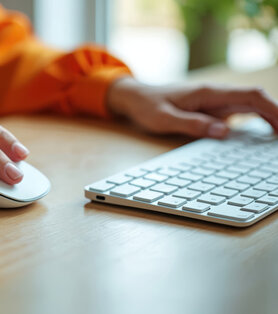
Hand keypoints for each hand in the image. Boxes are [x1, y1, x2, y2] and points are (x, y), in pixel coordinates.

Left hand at [107, 77, 277, 137]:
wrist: (135, 97)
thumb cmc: (147, 106)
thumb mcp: (163, 120)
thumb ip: (192, 124)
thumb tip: (223, 132)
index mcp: (207, 93)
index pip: (249, 96)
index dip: (271, 109)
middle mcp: (216, 95)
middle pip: (256, 100)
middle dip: (276, 116)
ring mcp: (215, 102)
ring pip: (251, 106)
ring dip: (269, 118)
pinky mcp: (212, 110)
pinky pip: (240, 113)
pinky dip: (256, 121)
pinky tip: (264, 134)